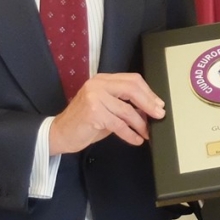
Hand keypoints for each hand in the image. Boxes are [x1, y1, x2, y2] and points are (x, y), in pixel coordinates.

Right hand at [49, 73, 164, 154]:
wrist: (60, 133)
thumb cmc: (84, 121)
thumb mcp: (105, 108)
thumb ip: (124, 104)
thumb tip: (149, 110)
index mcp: (102, 80)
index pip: (132, 80)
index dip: (148, 92)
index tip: (158, 104)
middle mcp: (97, 85)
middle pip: (132, 89)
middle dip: (149, 104)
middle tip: (159, 115)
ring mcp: (94, 98)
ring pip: (127, 110)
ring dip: (140, 124)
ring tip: (146, 132)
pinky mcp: (93, 113)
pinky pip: (119, 125)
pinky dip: (130, 134)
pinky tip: (136, 139)